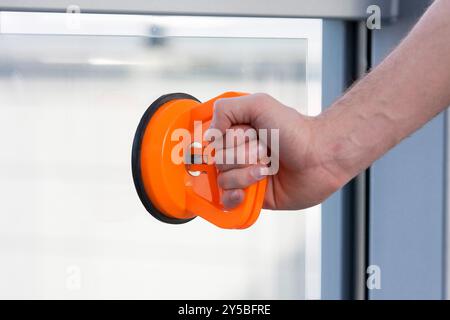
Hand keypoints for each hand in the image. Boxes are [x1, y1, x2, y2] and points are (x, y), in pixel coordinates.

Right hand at [208, 93, 348, 209]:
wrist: (320, 156)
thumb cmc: (295, 129)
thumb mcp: (259, 104)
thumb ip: (226, 109)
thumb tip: (208, 135)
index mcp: (236, 134)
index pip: (213, 142)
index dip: (229, 140)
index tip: (249, 134)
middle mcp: (238, 155)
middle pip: (218, 162)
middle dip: (242, 156)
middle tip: (265, 150)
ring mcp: (244, 177)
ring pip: (223, 181)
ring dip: (246, 174)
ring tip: (267, 168)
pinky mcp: (252, 197)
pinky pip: (228, 202)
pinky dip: (236, 196)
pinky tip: (251, 189)